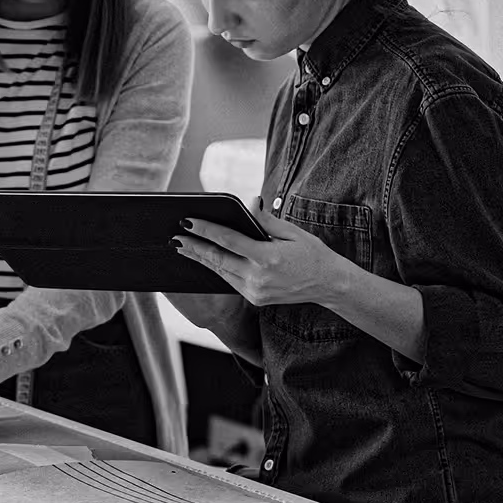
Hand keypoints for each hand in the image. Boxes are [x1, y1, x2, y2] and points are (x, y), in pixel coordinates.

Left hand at [173, 197, 345, 306]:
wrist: (328, 284)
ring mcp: (255, 292)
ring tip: (182, 247)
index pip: (228, 241)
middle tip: (174, 237)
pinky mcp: (255, 299)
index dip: (205, 230)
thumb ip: (266, 220)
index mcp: (268, 257)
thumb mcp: (292, 232)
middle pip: (217, 259)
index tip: (187, 221)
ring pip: (220, 272)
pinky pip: (229, 281)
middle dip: (193, 247)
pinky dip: (215, 269)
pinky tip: (203, 260)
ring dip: (200, 259)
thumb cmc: (311, 253)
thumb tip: (248, 203)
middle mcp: (258, 278)